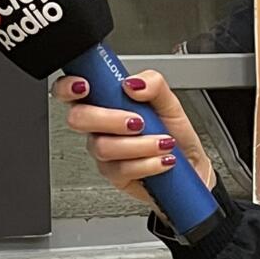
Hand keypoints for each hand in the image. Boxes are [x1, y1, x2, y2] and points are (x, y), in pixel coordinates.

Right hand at [55, 69, 215, 213]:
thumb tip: (133, 83)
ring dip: (139, 145)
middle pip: (78, 119)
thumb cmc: (175, 134)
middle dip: (110, 118)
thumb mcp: (170, 101)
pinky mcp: (114, 176)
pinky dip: (148, 163)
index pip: (71, 90)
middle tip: (138, 121)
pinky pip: (120, 169)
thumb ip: (153, 83)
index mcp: (107, 102)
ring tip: (163, 142)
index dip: (68, 87)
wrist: (191, 167)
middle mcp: (100, 127)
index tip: (85, 87)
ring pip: (102, 147)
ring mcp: (105, 152)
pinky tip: (163, 160)